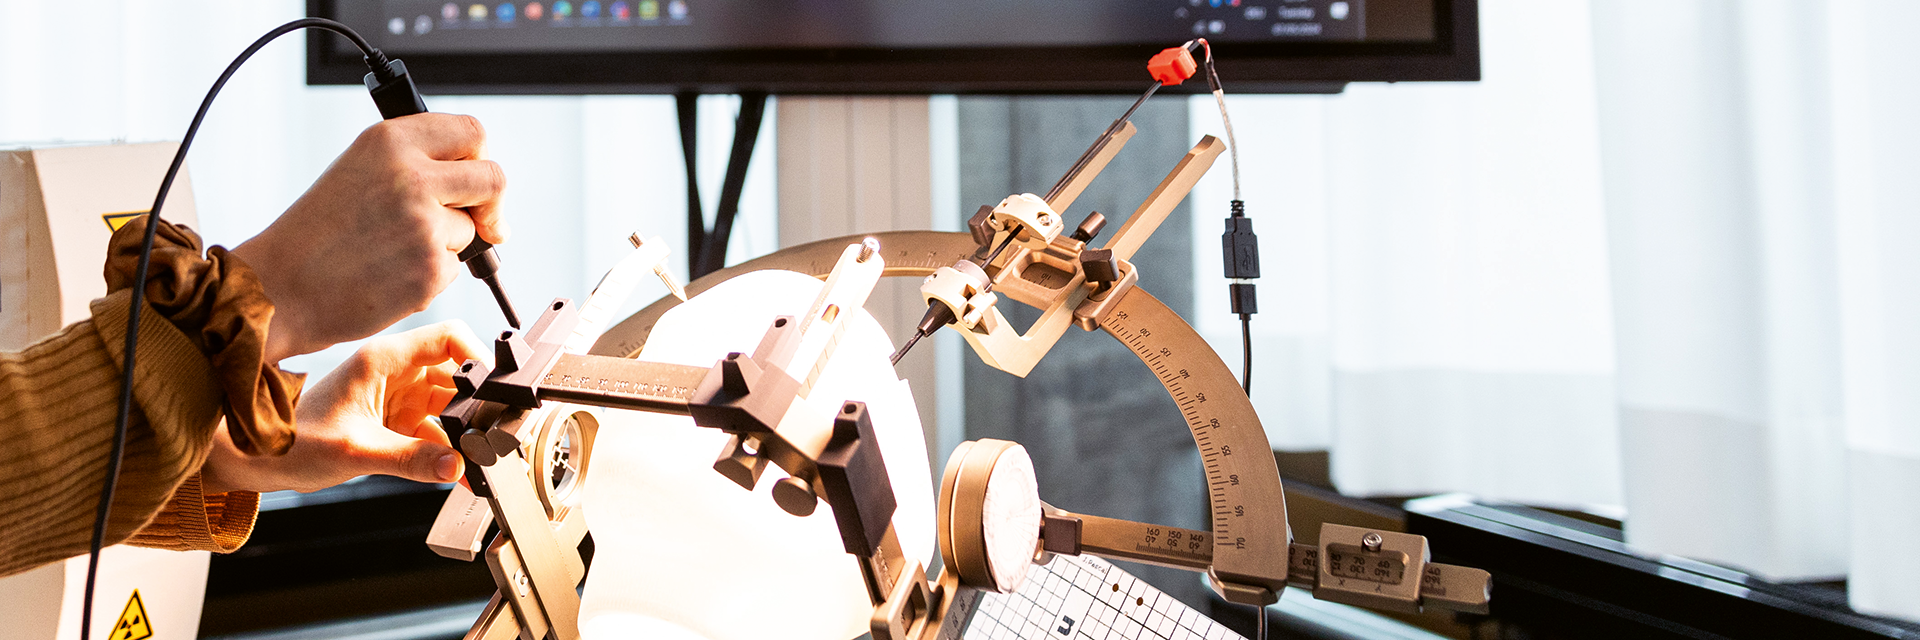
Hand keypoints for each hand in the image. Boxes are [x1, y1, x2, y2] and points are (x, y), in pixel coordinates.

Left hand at [199, 321, 486, 494]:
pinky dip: (447, 450)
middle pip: (458, 374)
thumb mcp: (354, 451)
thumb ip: (409, 460)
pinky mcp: (397, 421)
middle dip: (476, 405)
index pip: (448, 339)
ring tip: (472, 458)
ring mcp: (398, 396)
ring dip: (463, 431)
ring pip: (451, 405)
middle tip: (487, 435)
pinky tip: (454, 471)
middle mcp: (395, 373)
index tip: (494, 390)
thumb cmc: (291, 441)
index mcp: (382, 360)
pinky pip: (436, 431)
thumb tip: (455, 466)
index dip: (478, 357)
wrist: (259, 459)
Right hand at [232, 113, 509, 362]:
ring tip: (392, 252)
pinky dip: (431, 274)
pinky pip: (455, 268)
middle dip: (492, 205)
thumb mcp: (360, 170)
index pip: (472, 132)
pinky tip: (390, 275)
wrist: (280, 286)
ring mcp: (424, 224)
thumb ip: (415, 162)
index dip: (482, 156)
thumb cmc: (317, 232)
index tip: (478, 178)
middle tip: (483, 223)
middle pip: (493, 179)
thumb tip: (474, 174)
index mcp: (391, 141)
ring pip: (471, 229)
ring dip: (446, 244)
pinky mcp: (431, 268)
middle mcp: (412, 176)